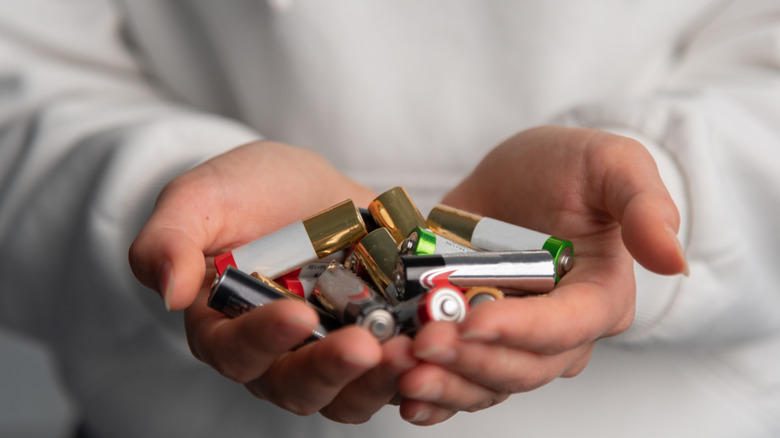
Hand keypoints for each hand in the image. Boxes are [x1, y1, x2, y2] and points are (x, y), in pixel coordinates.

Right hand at [129, 141, 415, 421]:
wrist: (311, 187)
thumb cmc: (249, 191)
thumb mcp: (202, 197)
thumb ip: (170, 239)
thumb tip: (169, 290)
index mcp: (225, 327)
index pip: (235, 351)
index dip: (264, 339)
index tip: (296, 312)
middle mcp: (276, 355)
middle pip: (296, 388)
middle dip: (331, 371)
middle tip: (365, 345)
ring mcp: (330, 353)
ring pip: (349, 394)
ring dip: (380, 381)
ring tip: (410, 351)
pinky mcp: (376, 342)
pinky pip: (395, 372)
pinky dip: (417, 365)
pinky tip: (439, 341)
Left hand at [396, 126, 688, 423]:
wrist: (514, 177)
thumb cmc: (567, 168)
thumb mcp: (609, 164)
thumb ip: (643, 204)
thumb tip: (673, 257)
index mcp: (599, 296)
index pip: (568, 327)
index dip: (524, 328)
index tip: (476, 318)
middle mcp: (558, 332)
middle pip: (523, 367)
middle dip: (473, 359)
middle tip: (426, 342)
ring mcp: (512, 340)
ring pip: (488, 383)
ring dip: (446, 383)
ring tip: (404, 369)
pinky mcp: (472, 341)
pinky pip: (458, 383)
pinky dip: (432, 395)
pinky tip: (403, 395)